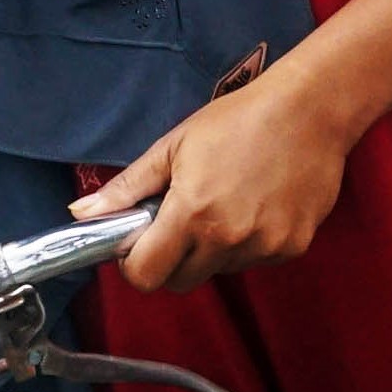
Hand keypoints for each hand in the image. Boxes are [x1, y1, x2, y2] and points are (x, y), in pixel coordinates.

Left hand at [71, 75, 349, 293]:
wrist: (310, 110)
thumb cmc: (240, 119)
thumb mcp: (175, 146)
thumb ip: (128, 187)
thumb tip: (81, 213)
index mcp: (192, 213)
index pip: (146, 276)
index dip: (136, 263)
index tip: (141, 242)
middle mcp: (229, 238)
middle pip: (181, 282)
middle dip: (172, 260)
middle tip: (182, 220)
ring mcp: (264, 246)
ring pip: (220, 270)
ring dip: (214, 249)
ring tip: (227, 202)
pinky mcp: (293, 247)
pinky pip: (256, 260)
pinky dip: (250, 243)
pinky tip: (258, 204)